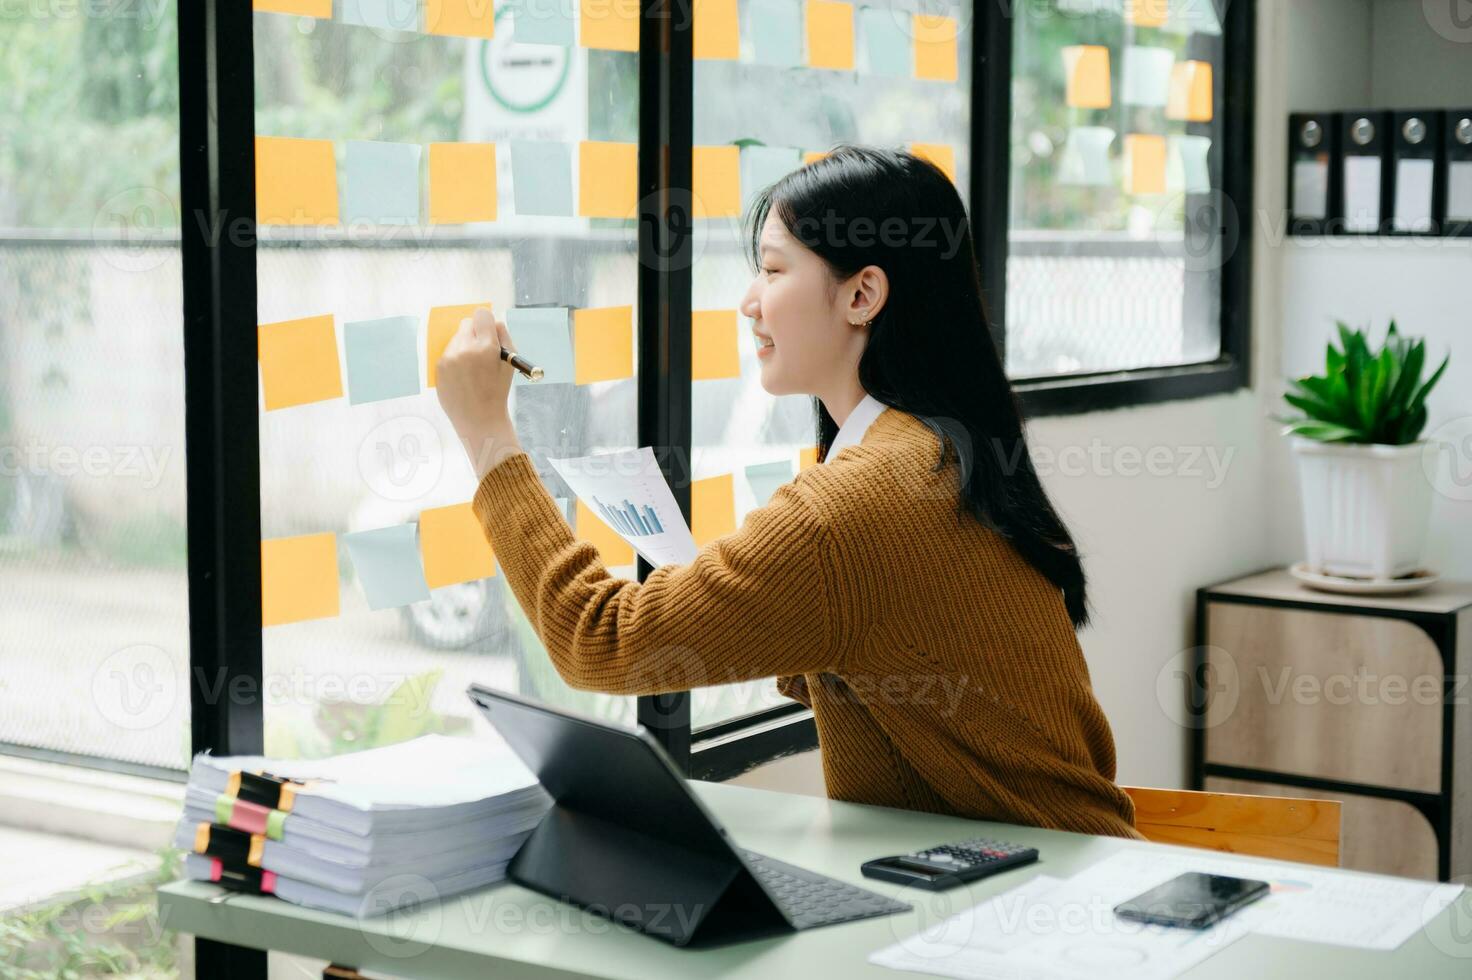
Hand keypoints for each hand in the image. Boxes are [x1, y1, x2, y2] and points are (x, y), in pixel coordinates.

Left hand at [436, 307, 523, 479]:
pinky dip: (455, 359)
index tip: (487, 331)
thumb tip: (492, 321)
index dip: (486, 322)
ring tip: (472, 368)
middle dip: (474, 332)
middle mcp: (465, 349)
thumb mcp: (509, 363)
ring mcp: (450, 358)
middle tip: (480, 348)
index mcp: (486, 347)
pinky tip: (463, 375)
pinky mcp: (439, 367)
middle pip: (466, 323)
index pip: (481, 315)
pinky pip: (448, 352)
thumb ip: (503, 336)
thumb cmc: (497, 390)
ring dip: (464, 346)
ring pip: (456, 338)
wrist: (479, 418)